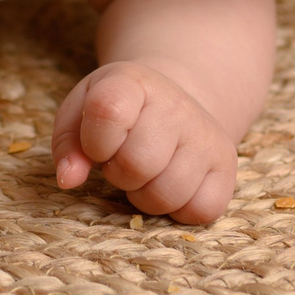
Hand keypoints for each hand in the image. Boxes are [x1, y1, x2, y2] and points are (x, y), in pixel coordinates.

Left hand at [51, 60, 239, 222]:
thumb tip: (69, 181)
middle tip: (122, 160)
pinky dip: (178, 210)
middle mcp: (176, 105)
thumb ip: (67, 145)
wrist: (172, 101)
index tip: (97, 144)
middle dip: (119, 174)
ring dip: (145, 196)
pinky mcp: (226, 166)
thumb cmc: (118, 113)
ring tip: (145, 173)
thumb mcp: (81, 112)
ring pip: (167, 194)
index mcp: (132, 82)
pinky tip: (170, 185)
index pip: (108, 112)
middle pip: (137, 164)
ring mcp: (206, 135)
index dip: (94, 142)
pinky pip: (201, 211)